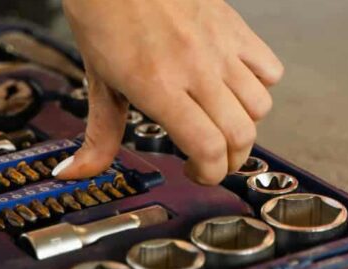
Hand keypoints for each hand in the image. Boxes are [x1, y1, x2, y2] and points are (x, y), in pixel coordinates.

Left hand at [54, 0, 283, 184]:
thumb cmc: (105, 16)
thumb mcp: (99, 82)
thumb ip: (99, 134)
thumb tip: (77, 172)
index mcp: (159, 87)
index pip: (208, 148)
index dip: (209, 173)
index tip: (196, 173)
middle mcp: (195, 69)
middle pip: (240, 135)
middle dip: (229, 160)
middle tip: (211, 159)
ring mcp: (219, 47)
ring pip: (259, 106)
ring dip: (245, 125)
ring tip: (222, 124)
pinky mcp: (234, 27)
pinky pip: (270, 68)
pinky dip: (260, 86)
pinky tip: (235, 87)